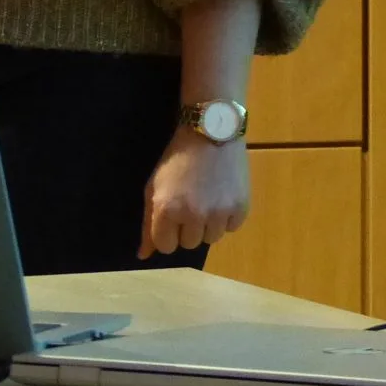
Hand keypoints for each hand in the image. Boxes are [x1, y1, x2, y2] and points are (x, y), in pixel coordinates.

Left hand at [140, 129, 248, 258]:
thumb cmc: (177, 158)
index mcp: (167, 210)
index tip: (172, 216)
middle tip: (191, 203)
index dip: (167, 232)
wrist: (211, 131)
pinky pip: (231, 228)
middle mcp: (194, 216)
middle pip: (189, 244)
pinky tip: (222, 195)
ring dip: (208, 224)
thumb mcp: (154, 186)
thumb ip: (148, 223)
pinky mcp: (241, 207)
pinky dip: (227, 216)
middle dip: (188, 228)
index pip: (165, 247)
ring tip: (208, 197)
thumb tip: (143, 255)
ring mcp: (219, 213)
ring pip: (212, 239)